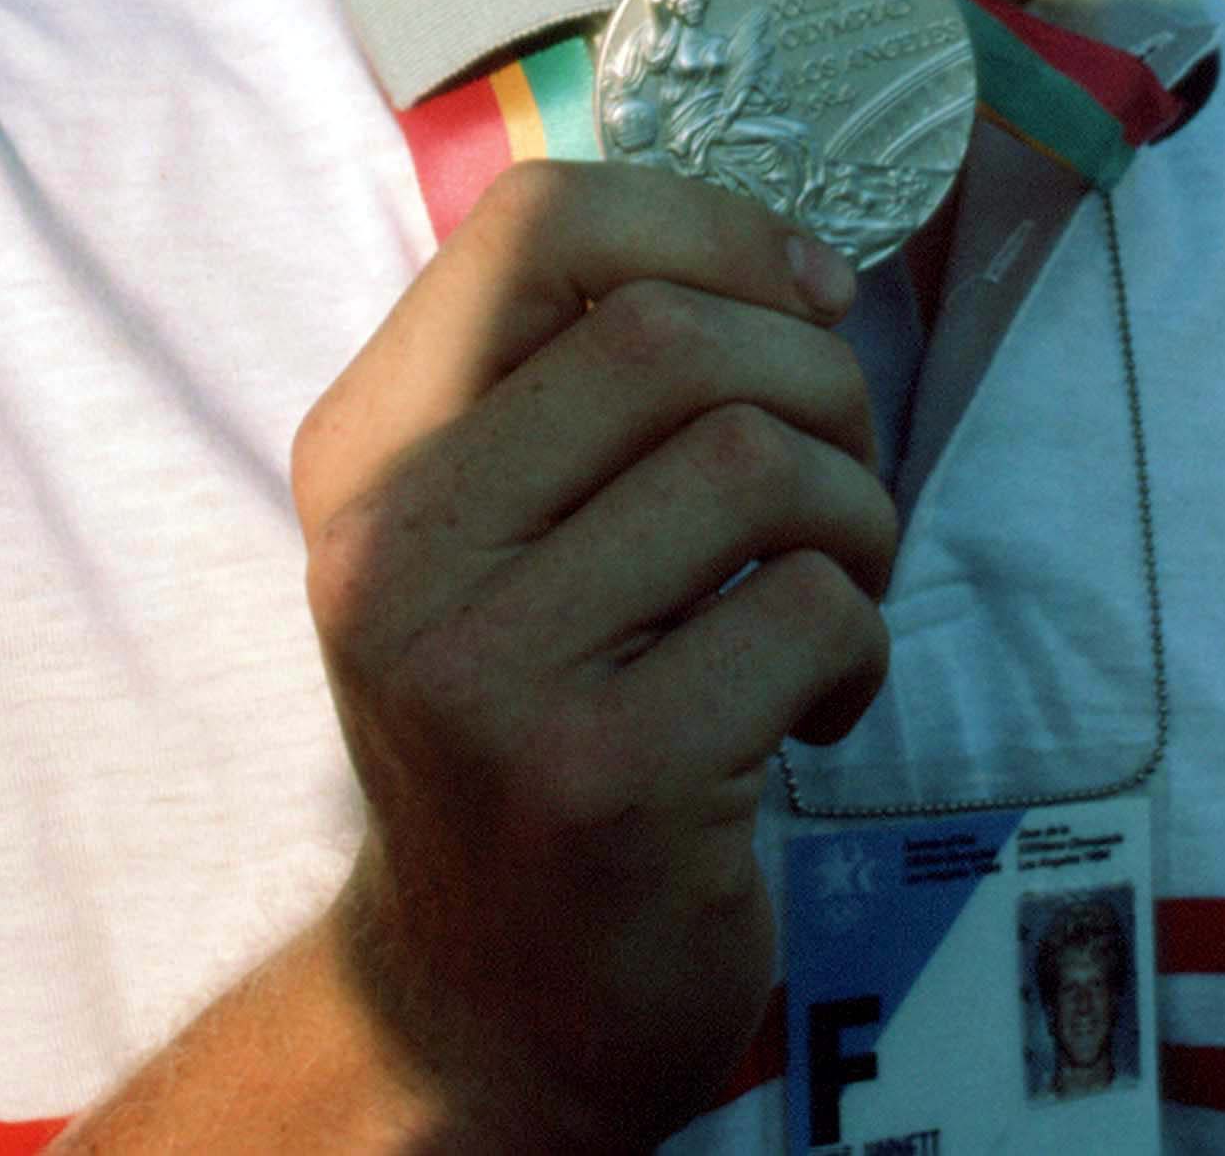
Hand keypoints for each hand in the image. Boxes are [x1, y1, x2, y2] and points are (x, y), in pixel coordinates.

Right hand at [292, 162, 896, 1151]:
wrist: (487, 999)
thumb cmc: (539, 716)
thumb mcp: (498, 529)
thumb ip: (583, 379)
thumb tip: (796, 266)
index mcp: (365, 451)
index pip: (536, 229)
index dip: (710, 226)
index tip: (808, 296)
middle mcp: (393, 550)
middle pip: (667, 334)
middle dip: (815, 378)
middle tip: (841, 468)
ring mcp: (487, 673)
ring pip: (752, 462)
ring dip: (855, 511)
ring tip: (835, 585)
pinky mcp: (603, 782)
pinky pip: (805, 610)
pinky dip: (858, 639)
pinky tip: (817, 706)